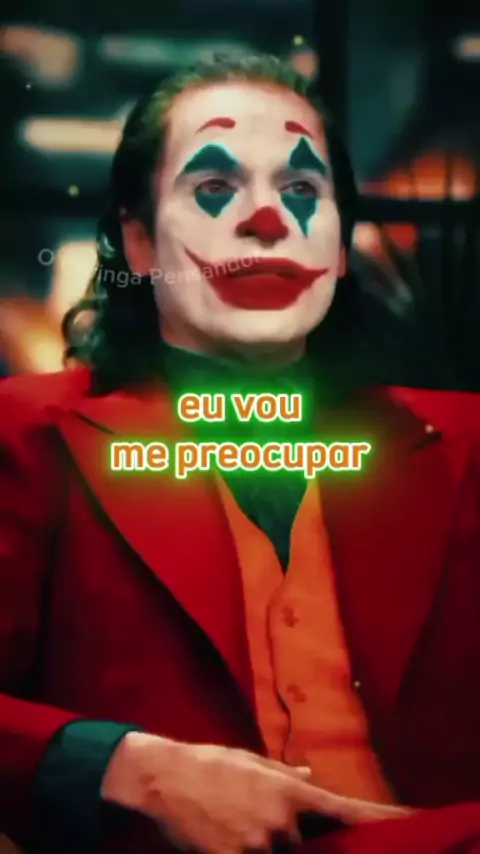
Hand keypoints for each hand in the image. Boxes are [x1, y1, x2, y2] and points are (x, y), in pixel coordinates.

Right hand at [101, 733, 411, 853]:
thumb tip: (308, 774)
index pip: (348, 811)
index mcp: (292, 790)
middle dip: (292, 839)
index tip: (414, 821)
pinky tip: (225, 836)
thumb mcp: (253, 762)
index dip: (384, 819)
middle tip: (255, 816)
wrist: (167, 777)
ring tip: (235, 823)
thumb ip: (284, 774)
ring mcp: (261, 843)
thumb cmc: (211, 764)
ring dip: (265, 846)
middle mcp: (284, 819)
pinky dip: (245, 852)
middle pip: (308, 846)